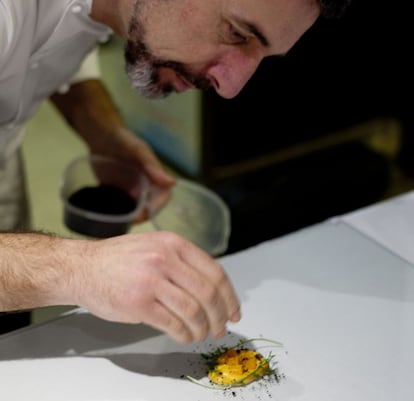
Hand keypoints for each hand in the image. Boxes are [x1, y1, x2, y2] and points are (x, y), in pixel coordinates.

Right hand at [67, 231, 240, 343]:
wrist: (83, 267)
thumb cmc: (119, 259)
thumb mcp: (155, 247)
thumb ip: (182, 262)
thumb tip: (212, 290)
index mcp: (174, 244)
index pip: (215, 272)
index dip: (230, 296)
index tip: (234, 311)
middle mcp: (165, 259)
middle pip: (208, 294)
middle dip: (220, 316)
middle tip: (222, 328)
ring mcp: (152, 281)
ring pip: (193, 311)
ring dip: (203, 328)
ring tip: (202, 334)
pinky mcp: (139, 303)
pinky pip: (173, 324)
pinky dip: (185, 334)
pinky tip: (185, 336)